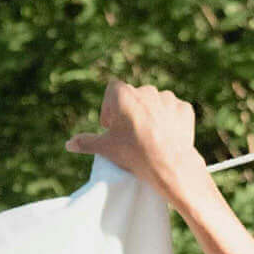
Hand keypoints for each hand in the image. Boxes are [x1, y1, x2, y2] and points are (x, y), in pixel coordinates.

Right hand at [65, 78, 207, 205]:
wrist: (168, 164)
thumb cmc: (133, 153)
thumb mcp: (106, 148)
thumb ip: (86, 143)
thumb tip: (68, 144)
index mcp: (124, 94)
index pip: (112, 91)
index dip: (110, 108)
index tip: (111, 126)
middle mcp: (146, 89)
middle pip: (134, 98)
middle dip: (131, 113)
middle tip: (130, 136)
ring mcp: (167, 98)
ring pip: (155, 104)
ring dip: (151, 116)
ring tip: (149, 139)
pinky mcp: (184, 109)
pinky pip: (174, 112)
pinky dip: (170, 121)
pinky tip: (166, 138)